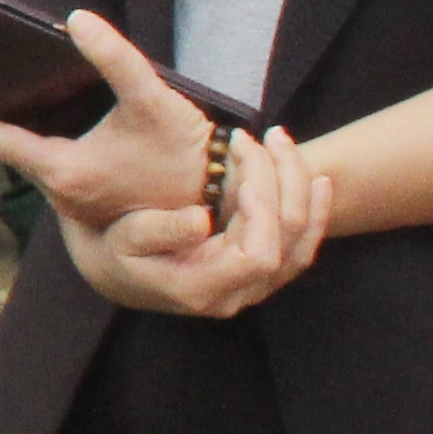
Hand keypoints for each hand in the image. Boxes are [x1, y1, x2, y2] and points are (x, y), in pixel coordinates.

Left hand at [0, 11, 222, 230]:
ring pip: (31, 164)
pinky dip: (39, 147)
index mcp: (63, 171)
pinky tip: (44, 125)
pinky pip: (52, 172)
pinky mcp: (95, 205)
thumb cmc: (186, 151)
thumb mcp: (152, 98)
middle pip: (9, 153)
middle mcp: (62, 194)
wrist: (223, 199)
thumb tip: (78, 18)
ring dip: (14, 137)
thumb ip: (115, 56)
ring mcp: (77, 205)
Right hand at [56, 128, 334, 316]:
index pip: (256, 255)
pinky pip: (301, 247)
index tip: (239, 171)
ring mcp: (253, 288)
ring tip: (281, 143)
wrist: (114, 271)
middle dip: (277, 182)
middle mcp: (236, 295)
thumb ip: (159, 231)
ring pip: (300, 242)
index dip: (261, 212)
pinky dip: (315, 213)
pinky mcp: (261, 274)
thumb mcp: (123, 239)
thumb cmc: (113, 251)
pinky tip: (319, 180)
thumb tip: (201, 219)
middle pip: (285, 242)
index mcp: (201, 289)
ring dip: (298, 188)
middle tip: (251, 137)